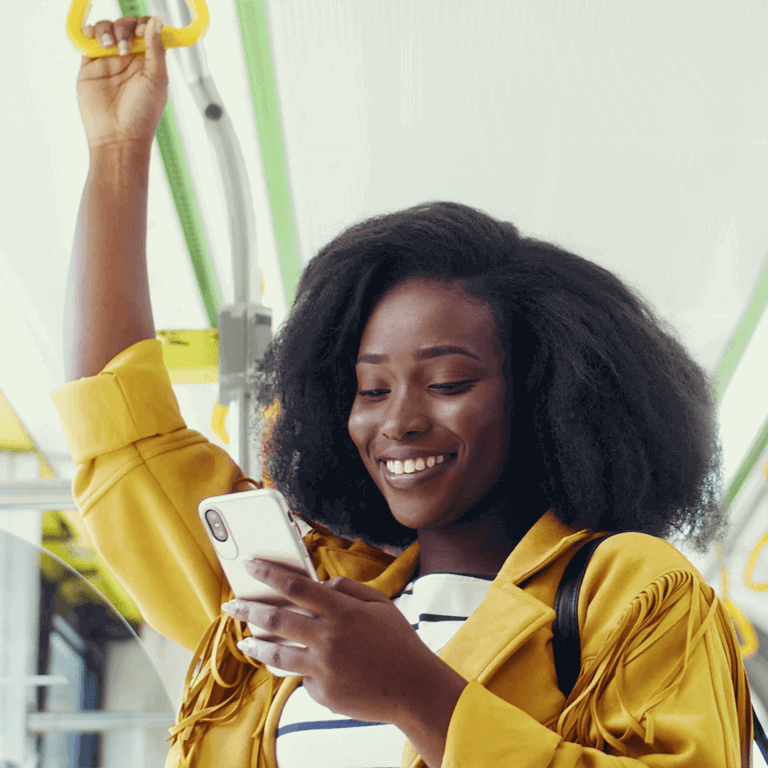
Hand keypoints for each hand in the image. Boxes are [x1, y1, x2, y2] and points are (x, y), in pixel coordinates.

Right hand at [77, 16, 167, 149]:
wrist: (117, 135)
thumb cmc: (141, 114)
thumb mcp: (156, 79)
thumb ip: (156, 49)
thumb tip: (156, 20)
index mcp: (149, 62)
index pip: (148, 32)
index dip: (145, 25)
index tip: (143, 31)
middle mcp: (130, 59)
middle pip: (126, 25)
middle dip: (125, 27)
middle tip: (125, 47)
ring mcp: (109, 61)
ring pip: (107, 28)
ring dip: (108, 29)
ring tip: (110, 47)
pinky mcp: (90, 66)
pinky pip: (88, 40)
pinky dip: (89, 32)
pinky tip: (93, 38)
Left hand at [222, 559, 465, 727]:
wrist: (415, 689)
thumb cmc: (399, 642)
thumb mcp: (380, 604)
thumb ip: (347, 589)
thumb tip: (319, 585)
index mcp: (342, 611)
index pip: (295, 586)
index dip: (268, 574)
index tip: (249, 566)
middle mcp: (327, 639)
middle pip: (275, 620)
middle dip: (248, 610)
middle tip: (230, 605)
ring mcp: (323, 669)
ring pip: (276, 655)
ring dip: (256, 647)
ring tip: (245, 643)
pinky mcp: (322, 694)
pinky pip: (303, 678)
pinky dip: (302, 671)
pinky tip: (309, 668)